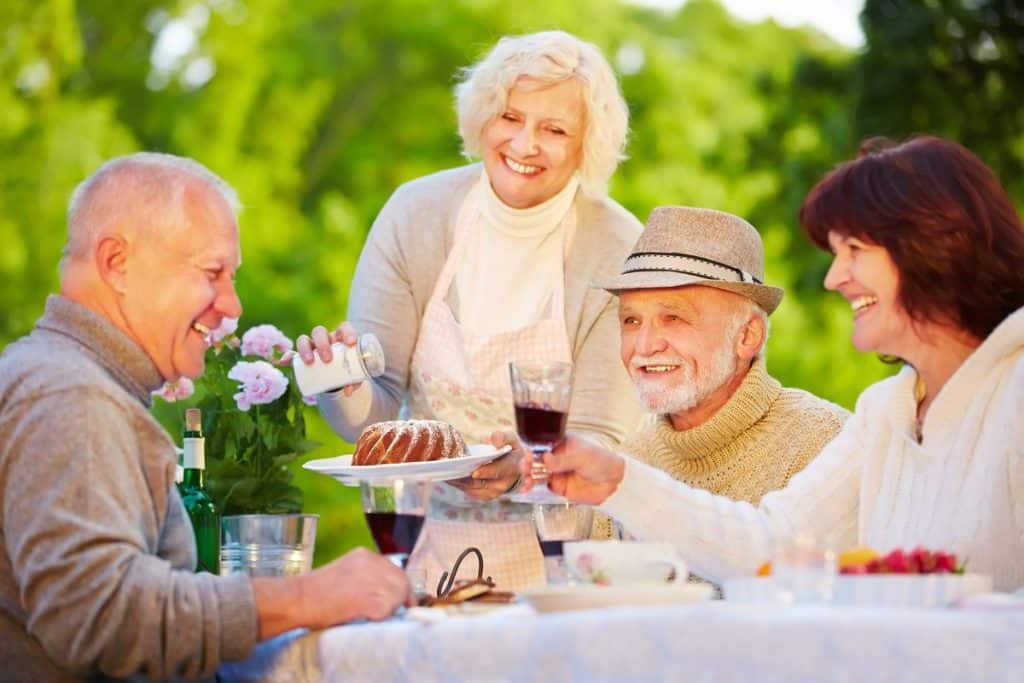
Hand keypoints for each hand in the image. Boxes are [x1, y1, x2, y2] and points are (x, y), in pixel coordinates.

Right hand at [254, 547, 411, 637]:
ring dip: (389, 610)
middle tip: (391, 614)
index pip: (394, 571)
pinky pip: (388, 612)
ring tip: (369, 616)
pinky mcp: (370, 599)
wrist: (296, 599)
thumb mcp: (344, 574)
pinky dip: (380, 619)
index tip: (401, 602)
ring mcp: (372, 580)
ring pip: (397, 598)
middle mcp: (372, 562)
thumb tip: (384, 594)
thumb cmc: (313, 593)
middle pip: (401, 582)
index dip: (398, 588)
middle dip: (399, 599)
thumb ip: (364, 577)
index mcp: (364, 555)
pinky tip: (364, 619)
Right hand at [292, 321, 361, 395]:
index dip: (347, 332)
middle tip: (327, 359)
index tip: (350, 343)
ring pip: (304, 340)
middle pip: (320, 332)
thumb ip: (353, 381)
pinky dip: (288, 357)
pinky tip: (285, 362)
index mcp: (340, 338)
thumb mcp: (354, 376)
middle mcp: (325, 339)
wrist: (336, 380)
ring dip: (305, 349)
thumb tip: (348, 391)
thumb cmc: (348, 372)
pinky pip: (292, 354)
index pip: (344, 327)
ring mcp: (312, 347)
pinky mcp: (301, 357)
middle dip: (323, 344)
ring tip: (309, 362)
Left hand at [447, 431, 524, 500]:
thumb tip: (494, 440)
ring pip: (475, 490)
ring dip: (460, 484)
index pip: (498, 471)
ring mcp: (496, 492)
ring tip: (447, 476)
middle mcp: (504, 483)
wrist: (517, 466)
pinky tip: (451, 480)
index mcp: (512, 467)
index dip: (486, 472)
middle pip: (482, 483)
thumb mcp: (511, 439)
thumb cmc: (511, 450)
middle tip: (451, 472)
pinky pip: (472, 493)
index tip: (474, 472)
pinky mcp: (487, 495)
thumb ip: (502, 437)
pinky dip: (461, 487)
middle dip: (466, 479)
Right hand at [518, 432, 625, 505]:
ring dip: (528, 475)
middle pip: (536, 458)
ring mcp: (556, 471)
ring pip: (536, 472)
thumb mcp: (583, 457)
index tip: (529, 455)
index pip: (542, 443)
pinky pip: (541, 485)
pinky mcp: (557, 486)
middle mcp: (557, 456)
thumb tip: (545, 459)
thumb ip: (563, 460)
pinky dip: (532, 486)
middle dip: (528, 462)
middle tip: (526, 467)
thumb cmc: (602, 462)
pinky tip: (526, 488)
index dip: (533, 449)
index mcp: (562, 443)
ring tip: (526, 479)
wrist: (614, 484)